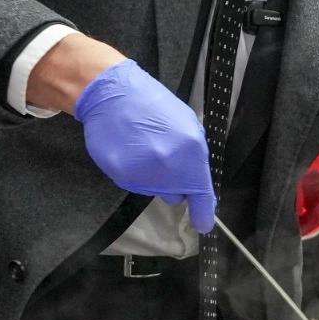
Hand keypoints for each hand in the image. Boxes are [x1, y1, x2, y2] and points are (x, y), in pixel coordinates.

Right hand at [73, 59, 217, 231]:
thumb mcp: (187, 124)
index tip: (204, 225)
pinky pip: (135, 184)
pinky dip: (136, 174)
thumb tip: (195, 184)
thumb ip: (194, 156)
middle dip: (176, 182)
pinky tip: (132, 151)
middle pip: (177, 193)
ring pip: (156, 190)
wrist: (113, 94)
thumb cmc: (154, 105)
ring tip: (146, 149)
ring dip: (155, 178)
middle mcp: (169, 165)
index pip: (200, 190)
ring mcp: (143, 172)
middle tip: (164, 156)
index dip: (203, 211)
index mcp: (191, 150)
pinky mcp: (121, 174)